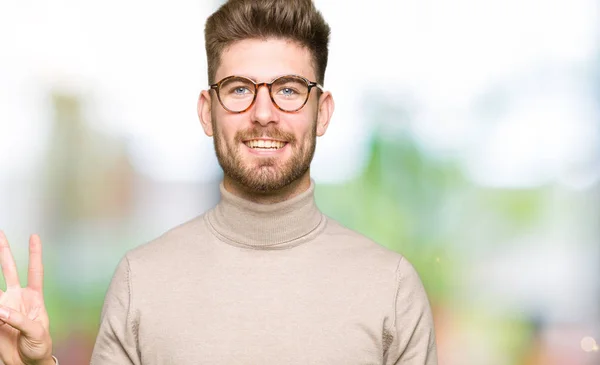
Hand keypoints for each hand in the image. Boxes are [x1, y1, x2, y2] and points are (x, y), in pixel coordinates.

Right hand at [0, 231, 53, 364]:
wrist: (27, 362)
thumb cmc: (39, 346)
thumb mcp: (37, 332)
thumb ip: (20, 320)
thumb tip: (1, 309)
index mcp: (35, 297)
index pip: (35, 271)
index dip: (35, 254)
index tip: (35, 236)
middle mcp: (18, 297)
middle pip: (10, 270)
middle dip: (4, 252)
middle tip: (1, 234)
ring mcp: (4, 305)